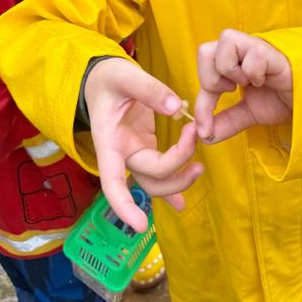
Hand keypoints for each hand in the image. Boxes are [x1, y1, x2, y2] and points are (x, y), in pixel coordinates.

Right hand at [84, 58, 203, 231]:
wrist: (102, 79)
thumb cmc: (108, 78)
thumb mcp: (125, 76)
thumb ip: (150, 90)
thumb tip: (177, 108)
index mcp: (108, 140)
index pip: (112, 180)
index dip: (124, 204)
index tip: (140, 224)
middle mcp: (121, 153)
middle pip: (150, 176)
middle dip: (176, 165)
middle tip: (195, 133)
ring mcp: (134, 153)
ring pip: (156, 181)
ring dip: (179, 181)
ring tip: (199, 168)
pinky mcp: (145, 147)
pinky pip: (159, 173)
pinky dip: (171, 188)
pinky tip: (182, 205)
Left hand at [194, 29, 292, 142]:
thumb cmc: (280, 98)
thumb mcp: (248, 113)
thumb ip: (227, 122)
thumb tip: (205, 137)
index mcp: (231, 61)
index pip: (202, 72)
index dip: (201, 104)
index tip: (204, 129)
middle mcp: (241, 49)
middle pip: (204, 50)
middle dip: (211, 79)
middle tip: (230, 92)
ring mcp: (256, 47)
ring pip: (226, 40)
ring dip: (231, 69)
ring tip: (247, 83)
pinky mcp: (273, 53)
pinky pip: (253, 54)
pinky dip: (254, 71)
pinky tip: (264, 80)